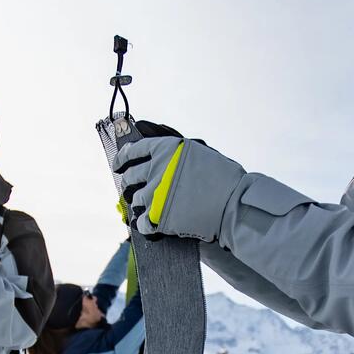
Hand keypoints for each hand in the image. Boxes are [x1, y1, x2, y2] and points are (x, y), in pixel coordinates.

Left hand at [111, 134, 245, 242]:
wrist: (234, 204)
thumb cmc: (223, 177)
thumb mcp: (198, 150)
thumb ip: (171, 145)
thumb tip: (144, 129)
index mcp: (166, 149)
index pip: (133, 150)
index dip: (122, 158)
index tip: (118, 164)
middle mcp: (157, 169)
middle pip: (130, 176)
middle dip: (129, 181)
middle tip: (131, 186)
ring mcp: (155, 194)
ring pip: (134, 199)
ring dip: (139, 202)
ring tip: (150, 205)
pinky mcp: (158, 217)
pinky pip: (140, 222)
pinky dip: (144, 224)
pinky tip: (150, 223)